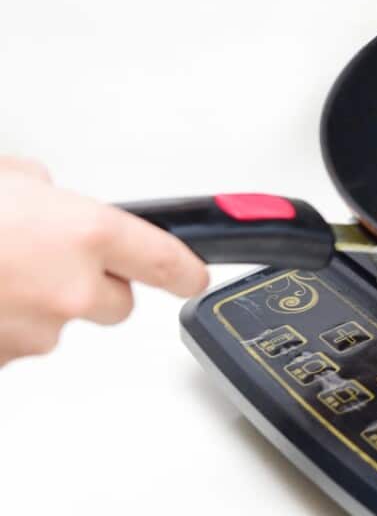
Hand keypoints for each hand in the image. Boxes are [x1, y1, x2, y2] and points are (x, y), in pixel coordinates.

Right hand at [0, 157, 207, 366]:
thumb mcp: (6, 178)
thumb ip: (44, 189)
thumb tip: (46, 194)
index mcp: (87, 233)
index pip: (167, 261)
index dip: (186, 270)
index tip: (195, 276)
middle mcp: (73, 289)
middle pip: (118, 303)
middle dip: (95, 286)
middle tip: (49, 261)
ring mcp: (38, 331)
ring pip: (60, 325)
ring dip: (38, 306)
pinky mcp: (3, 360)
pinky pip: (15, 345)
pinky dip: (4, 325)